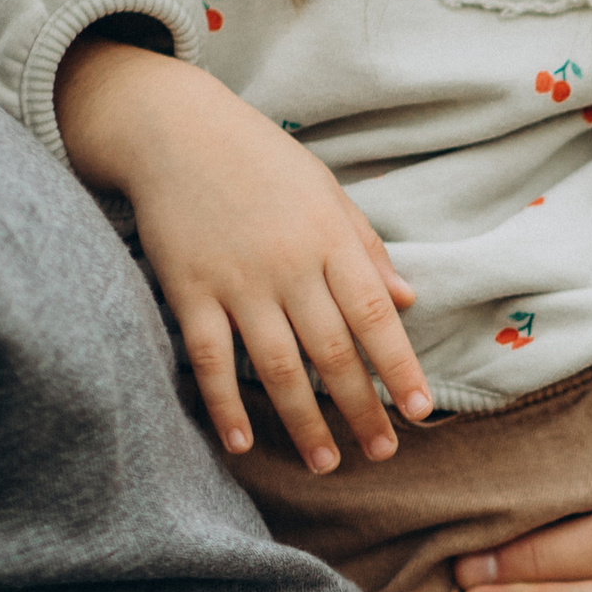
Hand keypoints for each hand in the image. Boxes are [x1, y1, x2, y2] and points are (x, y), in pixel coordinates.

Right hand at [56, 35, 430, 468]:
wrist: (172, 127)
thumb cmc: (258, 159)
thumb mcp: (325, 191)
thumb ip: (366, 250)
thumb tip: (410, 301)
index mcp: (329, 241)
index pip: (376, 316)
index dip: (399, 367)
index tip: (420, 411)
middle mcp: (288, 267)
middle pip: (333, 352)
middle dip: (361, 408)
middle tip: (383, 452)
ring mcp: (235, 281)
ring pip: (277, 366)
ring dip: (304, 421)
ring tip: (326, 464)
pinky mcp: (187, 290)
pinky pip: (209, 358)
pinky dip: (224, 403)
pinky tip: (241, 442)